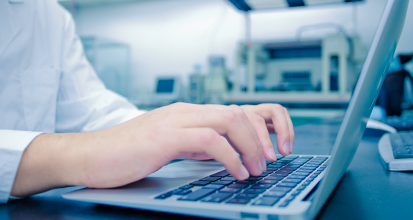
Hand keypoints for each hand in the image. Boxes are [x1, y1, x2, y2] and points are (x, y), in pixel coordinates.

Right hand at [11, 103, 293, 195]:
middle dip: (260, 136)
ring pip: (228, 121)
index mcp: (187, 113)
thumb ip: (195, 144)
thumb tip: (223, 152)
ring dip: (250, 146)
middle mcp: (184, 112)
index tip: (268, 151)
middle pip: (238, 113)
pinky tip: (236, 171)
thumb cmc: (126, 155)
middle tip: (268, 161)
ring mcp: (175, 121)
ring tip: (257, 168)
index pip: (233, 111)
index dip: (257, 129)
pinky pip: (209, 139)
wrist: (89, 156)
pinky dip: (230, 155)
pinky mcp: (165, 137)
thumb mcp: (170, 147)